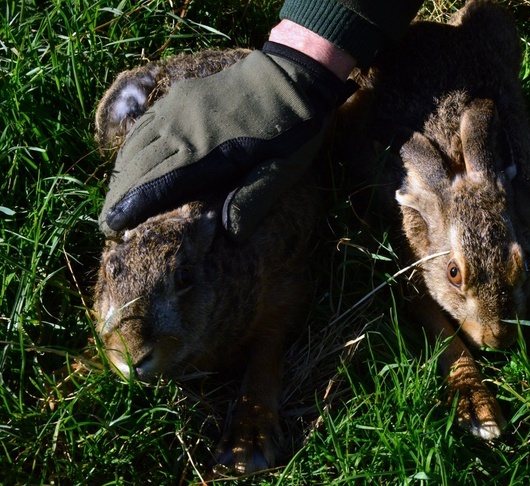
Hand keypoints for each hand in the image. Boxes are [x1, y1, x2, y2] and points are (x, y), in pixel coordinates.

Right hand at [99, 41, 349, 238]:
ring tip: (113, 199)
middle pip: (139, 167)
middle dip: (118, 196)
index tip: (112, 228)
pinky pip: (145, 123)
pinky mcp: (180, 95)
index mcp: (209, 152)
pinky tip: (128, 163)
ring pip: (136, 144)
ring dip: (121, 173)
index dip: (130, 208)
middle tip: (107, 222)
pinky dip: (131, 146)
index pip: (156, 185)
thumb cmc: (293, 130)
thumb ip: (254, 200)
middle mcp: (184, 129)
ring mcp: (179, 108)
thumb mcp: (284, 170)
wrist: (294, 76)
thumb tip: (229, 236)